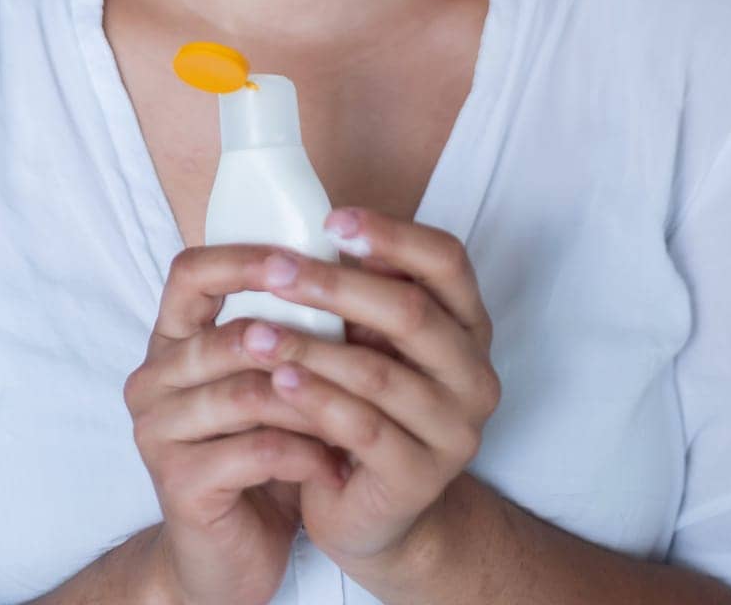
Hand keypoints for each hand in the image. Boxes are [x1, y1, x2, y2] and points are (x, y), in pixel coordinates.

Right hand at [124, 243, 348, 604]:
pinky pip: (257, 451)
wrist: (227, 559)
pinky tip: (338, 466)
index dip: (243, 260)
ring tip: (359, 412)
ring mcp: (158, 434)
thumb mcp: (269, 386)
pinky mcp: (179, 484)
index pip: (191, 273)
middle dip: (295, 340)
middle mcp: (152, 381)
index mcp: (170, 342)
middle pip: (223, 338)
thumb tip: (353, 273)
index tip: (299, 260)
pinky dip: (307, 455)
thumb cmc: (257, 458)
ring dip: (311, 403)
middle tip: (355, 344)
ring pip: (246, 394)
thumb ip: (288, 334)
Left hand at [236, 206, 500, 581]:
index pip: (447, 260)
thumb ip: (362, 291)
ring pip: (379, 373)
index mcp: (469, 324)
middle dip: (336, 286)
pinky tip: (279, 381)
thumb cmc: (366, 403)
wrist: (374, 510)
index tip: (330, 220)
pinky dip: (317, 400)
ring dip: (311, 346)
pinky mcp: (421, 478)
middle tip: (274, 270)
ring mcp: (455, 430)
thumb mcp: (371, 340)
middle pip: (410, 312)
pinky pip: (364, 429)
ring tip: (256, 332)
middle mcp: (474, 373)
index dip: (391, 234)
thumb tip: (315, 225)